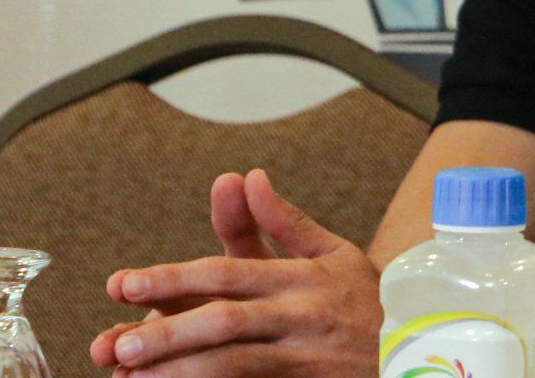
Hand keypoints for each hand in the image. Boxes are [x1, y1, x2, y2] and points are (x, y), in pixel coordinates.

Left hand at [93, 169, 381, 375]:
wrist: (420, 347)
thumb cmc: (368, 298)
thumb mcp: (334, 253)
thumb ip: (284, 221)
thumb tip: (247, 176)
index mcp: (301, 275)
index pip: (228, 271)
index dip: (173, 278)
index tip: (123, 286)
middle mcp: (299, 314)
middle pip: (224, 320)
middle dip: (166, 332)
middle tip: (114, 347)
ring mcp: (304, 355)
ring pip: (233, 362)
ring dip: (180, 371)